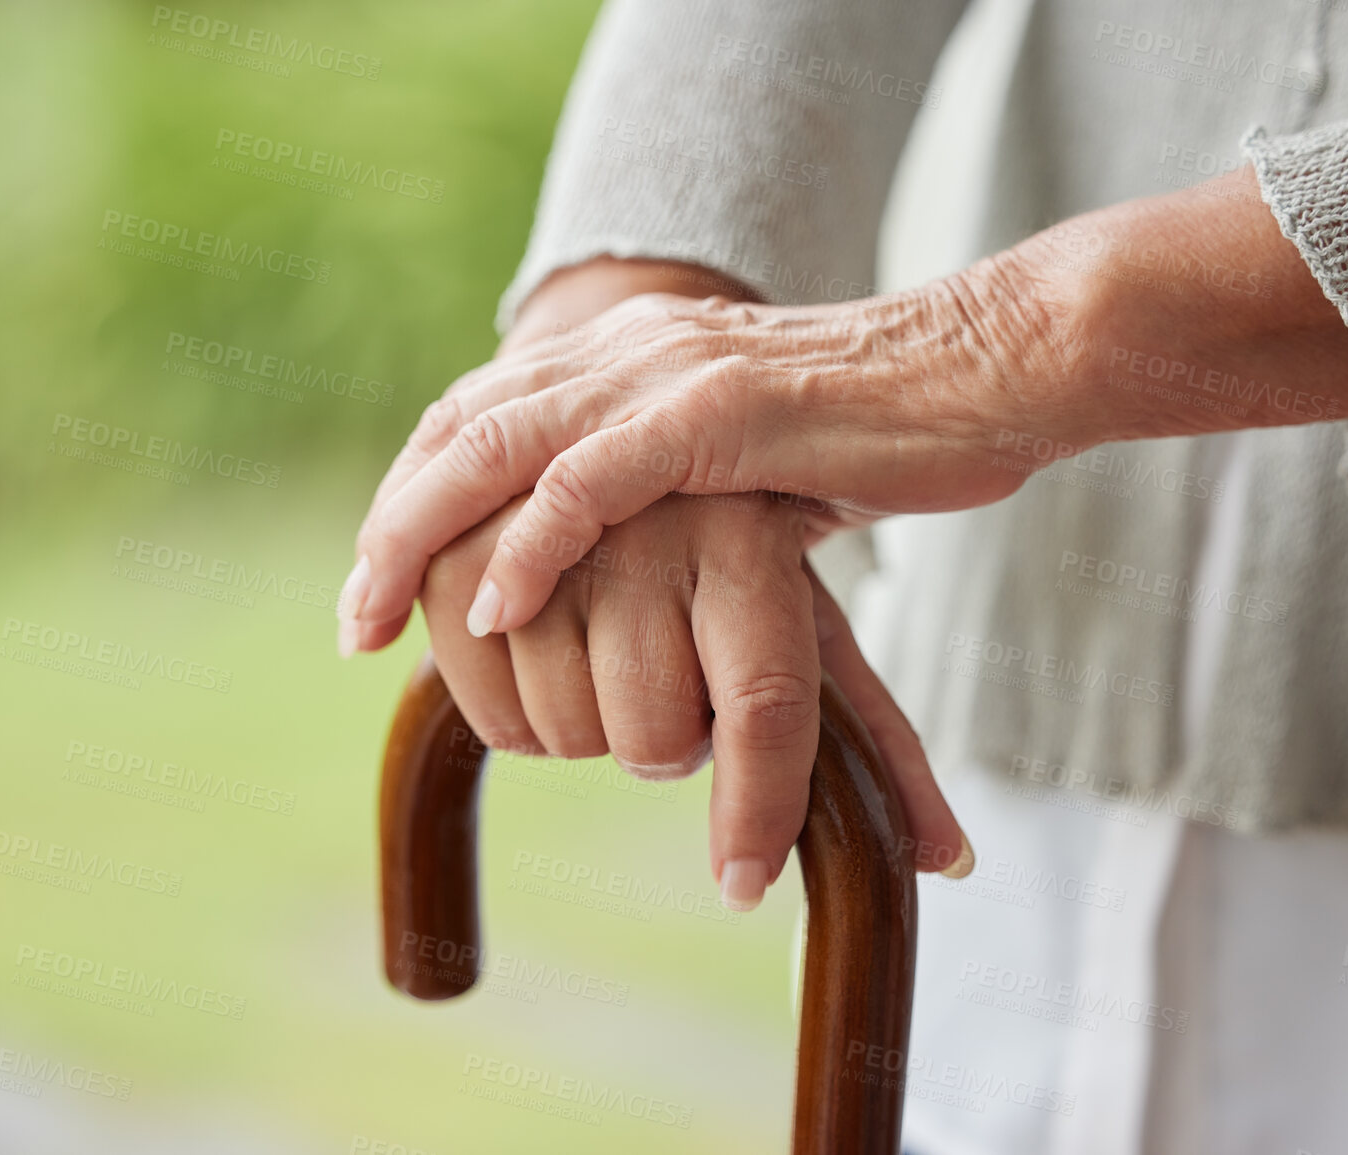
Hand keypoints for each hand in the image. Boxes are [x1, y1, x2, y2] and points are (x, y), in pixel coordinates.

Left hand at [344, 166, 1347, 638]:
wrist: (995, 364)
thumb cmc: (884, 426)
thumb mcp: (750, 452)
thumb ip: (679, 487)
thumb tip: (639, 561)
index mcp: (629, 359)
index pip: (481, 419)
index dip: (413, 502)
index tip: (378, 593)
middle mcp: (630, 352)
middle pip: (462, 431)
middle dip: (391, 530)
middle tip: (353, 624)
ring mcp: (670, 374)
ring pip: (500, 446)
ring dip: (423, 538)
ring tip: (377, 621)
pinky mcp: (721, 412)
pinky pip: (594, 478)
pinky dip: (532, 542)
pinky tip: (493, 603)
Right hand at [419, 492, 970, 910]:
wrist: (627, 430)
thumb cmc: (739, 560)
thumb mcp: (804, 627)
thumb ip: (875, 744)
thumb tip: (950, 862)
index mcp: (749, 545)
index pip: (765, 709)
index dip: (756, 812)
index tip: (741, 888)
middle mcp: (650, 529)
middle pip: (652, 740)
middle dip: (663, 745)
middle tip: (669, 687)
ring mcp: (545, 536)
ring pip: (564, 733)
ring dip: (586, 730)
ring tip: (600, 659)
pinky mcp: (464, 544)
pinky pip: (486, 710)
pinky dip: (510, 721)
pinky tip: (534, 665)